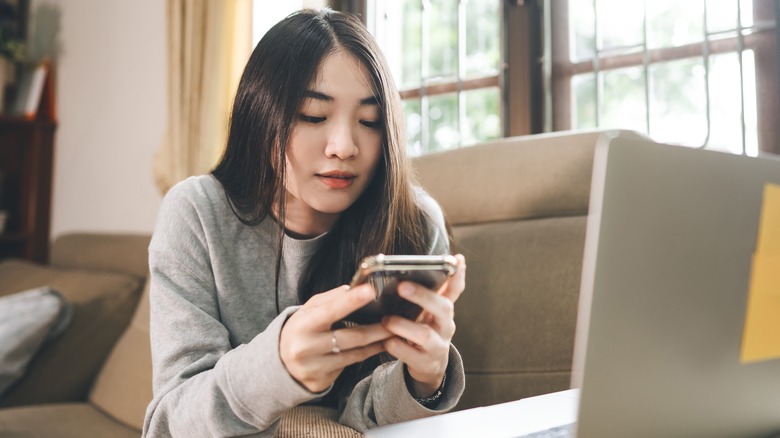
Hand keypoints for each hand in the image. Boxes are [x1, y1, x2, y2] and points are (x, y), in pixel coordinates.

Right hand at [279, 284, 392, 392]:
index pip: (330, 311)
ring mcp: (314, 368)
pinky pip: (349, 366)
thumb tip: (351, 289)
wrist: (279, 365)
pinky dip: (365, 355)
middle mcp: (306, 348)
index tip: (370, 290)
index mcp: (302, 325)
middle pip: (351, 337)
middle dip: (377, 329)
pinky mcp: (321, 382)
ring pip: (354, 354)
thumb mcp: (307, 311)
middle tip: (396, 320)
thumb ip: (329, 300)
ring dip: (377, 343)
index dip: (351, 301)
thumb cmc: (299, 331)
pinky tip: (377, 347)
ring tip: (393, 334)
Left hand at [381, 254, 466, 396]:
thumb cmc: (423, 330)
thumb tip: (425, 268)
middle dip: (422, 296)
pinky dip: (396, 346)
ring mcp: (438, 346)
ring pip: (425, 334)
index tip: (456, 259)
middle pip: (442, 308)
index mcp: (445, 309)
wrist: (429, 365)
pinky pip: (410, 354)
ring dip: (402, 325)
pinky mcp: (426, 363)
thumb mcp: (429, 311)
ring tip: (386, 320)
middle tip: (402, 286)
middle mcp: (446, 326)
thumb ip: (429, 291)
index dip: (458, 275)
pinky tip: (386, 341)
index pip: (456, 289)